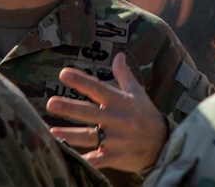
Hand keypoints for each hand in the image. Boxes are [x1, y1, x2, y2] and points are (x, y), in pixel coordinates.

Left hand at [47, 51, 167, 172]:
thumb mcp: (137, 92)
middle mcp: (117, 118)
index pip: (97, 87)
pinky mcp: (116, 156)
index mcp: (120, 101)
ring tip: (52, 132)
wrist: (163, 143)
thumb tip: (118, 55)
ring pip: (90, 136)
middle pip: (90, 112)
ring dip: (71, 135)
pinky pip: (98, 159)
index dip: (80, 81)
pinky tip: (71, 158)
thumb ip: (123, 75)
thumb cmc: (146, 115)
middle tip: (51, 103)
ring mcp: (116, 139)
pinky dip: (86, 159)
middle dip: (69, 108)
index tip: (63, 73)